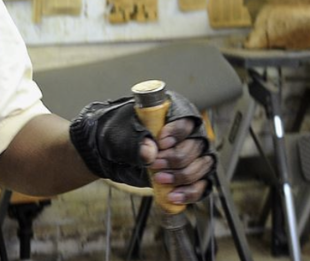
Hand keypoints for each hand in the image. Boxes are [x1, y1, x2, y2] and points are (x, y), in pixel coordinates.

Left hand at [69, 91, 214, 203]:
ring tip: (160, 179)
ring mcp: (191, 155)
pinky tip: (173, 196)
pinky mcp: (188, 175)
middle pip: (197, 145)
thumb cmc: (116, 135)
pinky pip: (200, 186)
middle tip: (156, 164)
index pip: (187, 120)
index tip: (162, 142)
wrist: (108, 154)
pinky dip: (189, 192)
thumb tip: (150, 153)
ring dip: (183, 175)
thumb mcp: (120, 134)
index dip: (178, 132)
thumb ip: (135, 140)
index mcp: (172, 114)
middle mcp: (187, 133)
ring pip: (201, 165)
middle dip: (177, 158)